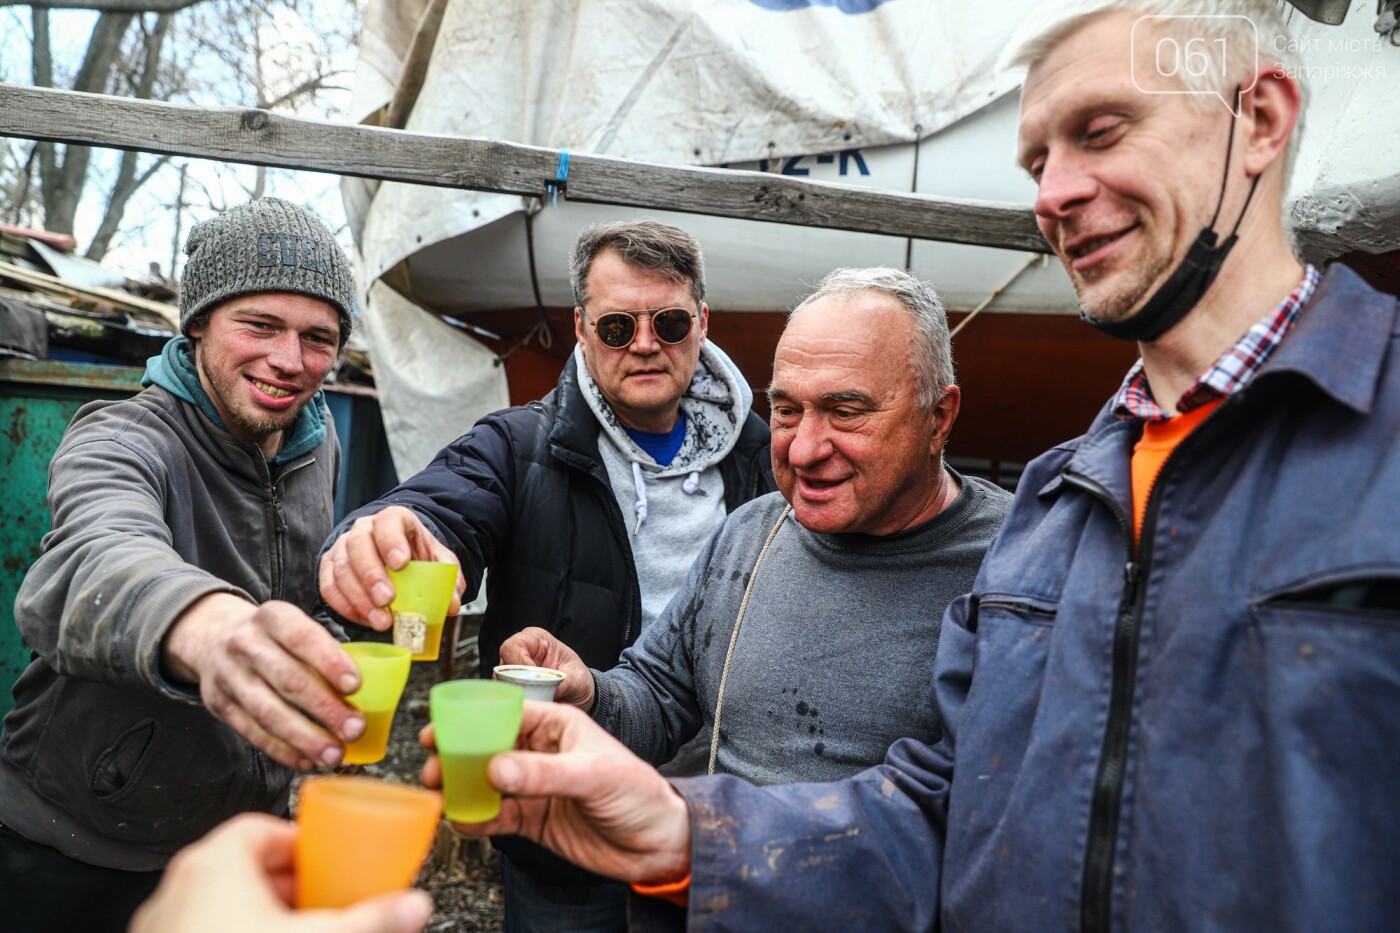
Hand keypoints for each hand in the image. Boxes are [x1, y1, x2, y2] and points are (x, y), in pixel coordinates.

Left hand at [130, 813, 432, 932]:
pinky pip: (201, 929)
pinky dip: (232, 931)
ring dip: (259, 912)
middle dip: (287, 882)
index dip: (299, 842)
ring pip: (219, 902)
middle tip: (318, 899)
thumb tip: (412, 907)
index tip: (324, 859)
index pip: (261, 827)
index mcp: (214, 864)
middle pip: (242, 865)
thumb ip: (371, 918)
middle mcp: (178, 888)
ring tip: (293, 929)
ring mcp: (162, 926)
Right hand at [162, 594, 362, 769]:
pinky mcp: (219, 705)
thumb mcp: (293, 626)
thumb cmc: (273, 638)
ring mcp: (229, 676)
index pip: (302, 638)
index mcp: (273, 618)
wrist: (212, 637)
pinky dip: (282, 750)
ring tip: (334, 754)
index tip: (356, 686)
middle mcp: (247, 644)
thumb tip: (369, 691)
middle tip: (355, 729)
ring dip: (305, 738)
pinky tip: (307, 760)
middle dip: (325, 708)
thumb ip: (323, 651)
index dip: (330, 663)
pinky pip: (253, 732)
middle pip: (288, 680)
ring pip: (268, 713)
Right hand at [319, 506, 464, 630]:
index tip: (401, 564)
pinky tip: (365, 620)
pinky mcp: (330, 567)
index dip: (391, 542)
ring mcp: (343, 547)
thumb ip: (449, 580)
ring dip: (359, 598)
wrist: (397, 555)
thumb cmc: (417, 555)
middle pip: (358, 546)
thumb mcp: (439, 562)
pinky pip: (329, 587)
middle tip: (387, 600)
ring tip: (381, 621)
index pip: (388, 522)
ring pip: (341, 569)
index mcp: (394, 519)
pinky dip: (345, 607)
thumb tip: (450, 605)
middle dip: (372, 575)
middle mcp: (364, 529)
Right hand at [419, 703, 690, 883]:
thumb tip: (496, 767)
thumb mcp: (594, 775)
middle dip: (457, 755)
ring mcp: (535, 787)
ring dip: (460, 787)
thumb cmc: (640, 794)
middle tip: (430, 765)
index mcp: (559, 726)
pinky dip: (476, 819)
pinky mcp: (533, 819)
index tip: (440, 729)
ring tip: (438, 793)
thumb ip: (544, 773)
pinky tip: (462, 821)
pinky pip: (496, 816)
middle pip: (489, 748)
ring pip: (487, 783)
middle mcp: (542, 753)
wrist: (657, 845)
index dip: (471, 719)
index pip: (508, 714)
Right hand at [498, 628, 594, 708]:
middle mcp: (521, 653)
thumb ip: (565, 683)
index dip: (519, 664)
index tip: (533, 680)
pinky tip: (531, 707)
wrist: (581, 694)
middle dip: (517, 684)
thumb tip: (551, 691)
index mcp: (536, 640)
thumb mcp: (578, 679)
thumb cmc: (579, 679)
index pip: (513, 647)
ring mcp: (514, 671)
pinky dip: (516, 703)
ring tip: (536, 702)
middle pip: (502, 667)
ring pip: (501, 684)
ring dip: (516, 696)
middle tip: (535, 696)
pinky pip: (505, 696)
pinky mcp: (512, 688)